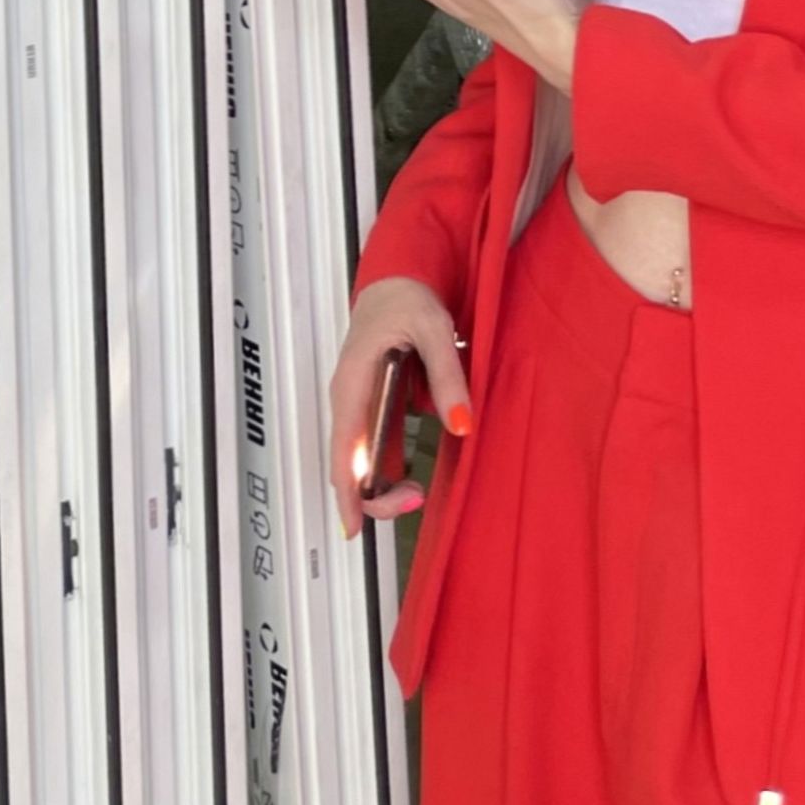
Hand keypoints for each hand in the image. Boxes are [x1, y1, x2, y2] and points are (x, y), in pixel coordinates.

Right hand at [323, 274, 468, 541]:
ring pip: (359, 460)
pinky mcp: (369, 405)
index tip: (355, 526)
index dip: (347, 491)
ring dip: (382, 485)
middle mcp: (347, 400)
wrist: (395, 278)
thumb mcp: (433, 330)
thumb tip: (461, 424)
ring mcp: (356, 404)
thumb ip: (447, 377)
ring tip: (416, 495)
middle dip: (375, 494)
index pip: (344, 449)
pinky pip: (372, 447)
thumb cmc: (405, 298)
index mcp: (352, 384)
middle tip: (414, 500)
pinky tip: (410, 479)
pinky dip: (387, 469)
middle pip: (348, 464)